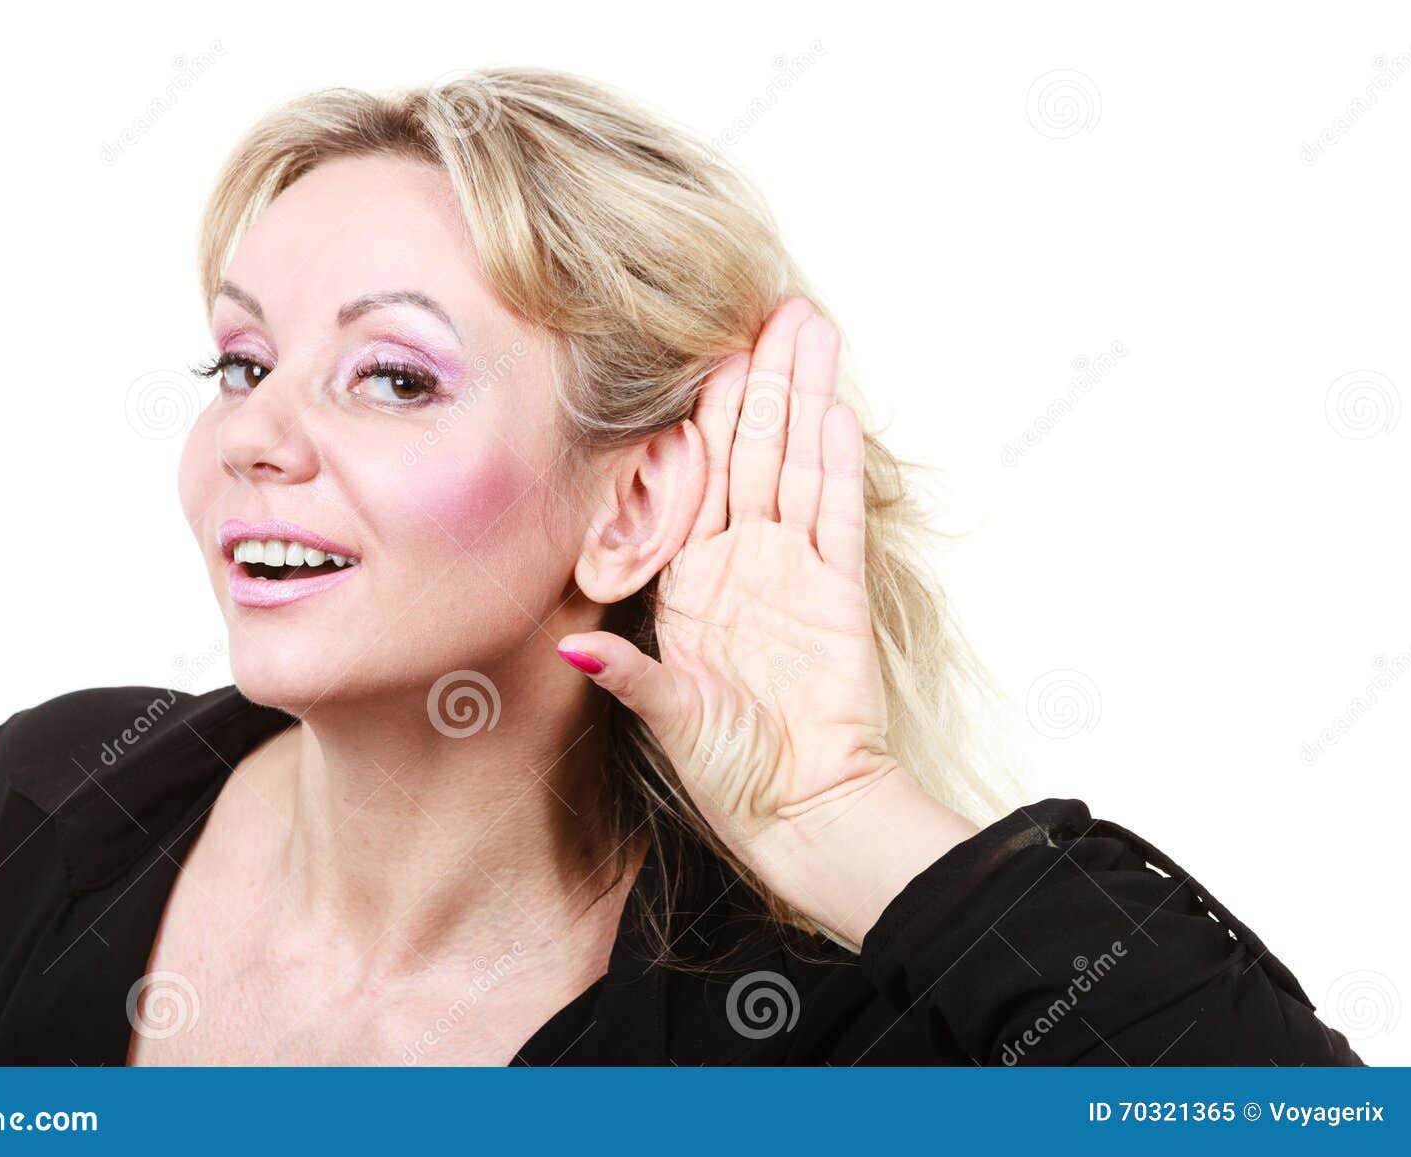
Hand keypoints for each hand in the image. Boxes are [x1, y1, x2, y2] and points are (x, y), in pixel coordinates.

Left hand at [558, 299, 977, 944]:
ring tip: (807, 326)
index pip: (692, 475)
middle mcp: (742, 563)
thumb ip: (626, 673)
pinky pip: (836, 517)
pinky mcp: (838, 594)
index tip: (692, 348)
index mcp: (691, 580)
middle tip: (765, 303)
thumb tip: (572, 642)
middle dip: (757, 377)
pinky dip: (833, 464)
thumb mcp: (666, 713)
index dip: (695, 412)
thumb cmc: (730, 770)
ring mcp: (794, 572)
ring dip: (802, 397)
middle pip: (749, 450)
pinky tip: (834, 409)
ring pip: (796, 463)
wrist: (801, 813)